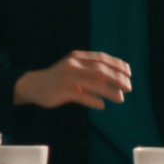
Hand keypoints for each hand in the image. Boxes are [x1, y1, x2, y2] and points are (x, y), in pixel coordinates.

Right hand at [13, 50, 131, 109]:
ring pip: (93, 83)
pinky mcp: (63, 91)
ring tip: (121, 98)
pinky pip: (81, 96)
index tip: (129, 72)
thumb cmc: (59, 78)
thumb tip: (115, 78)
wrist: (34, 85)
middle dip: (117, 78)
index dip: (117, 65)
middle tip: (129, 87)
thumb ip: (91, 70)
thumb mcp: (74, 68)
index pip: (102, 58)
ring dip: (109, 91)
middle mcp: (74, 65)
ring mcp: (68, 78)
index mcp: (78, 57)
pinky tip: (102, 105)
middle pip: (100, 70)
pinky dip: (93, 100)